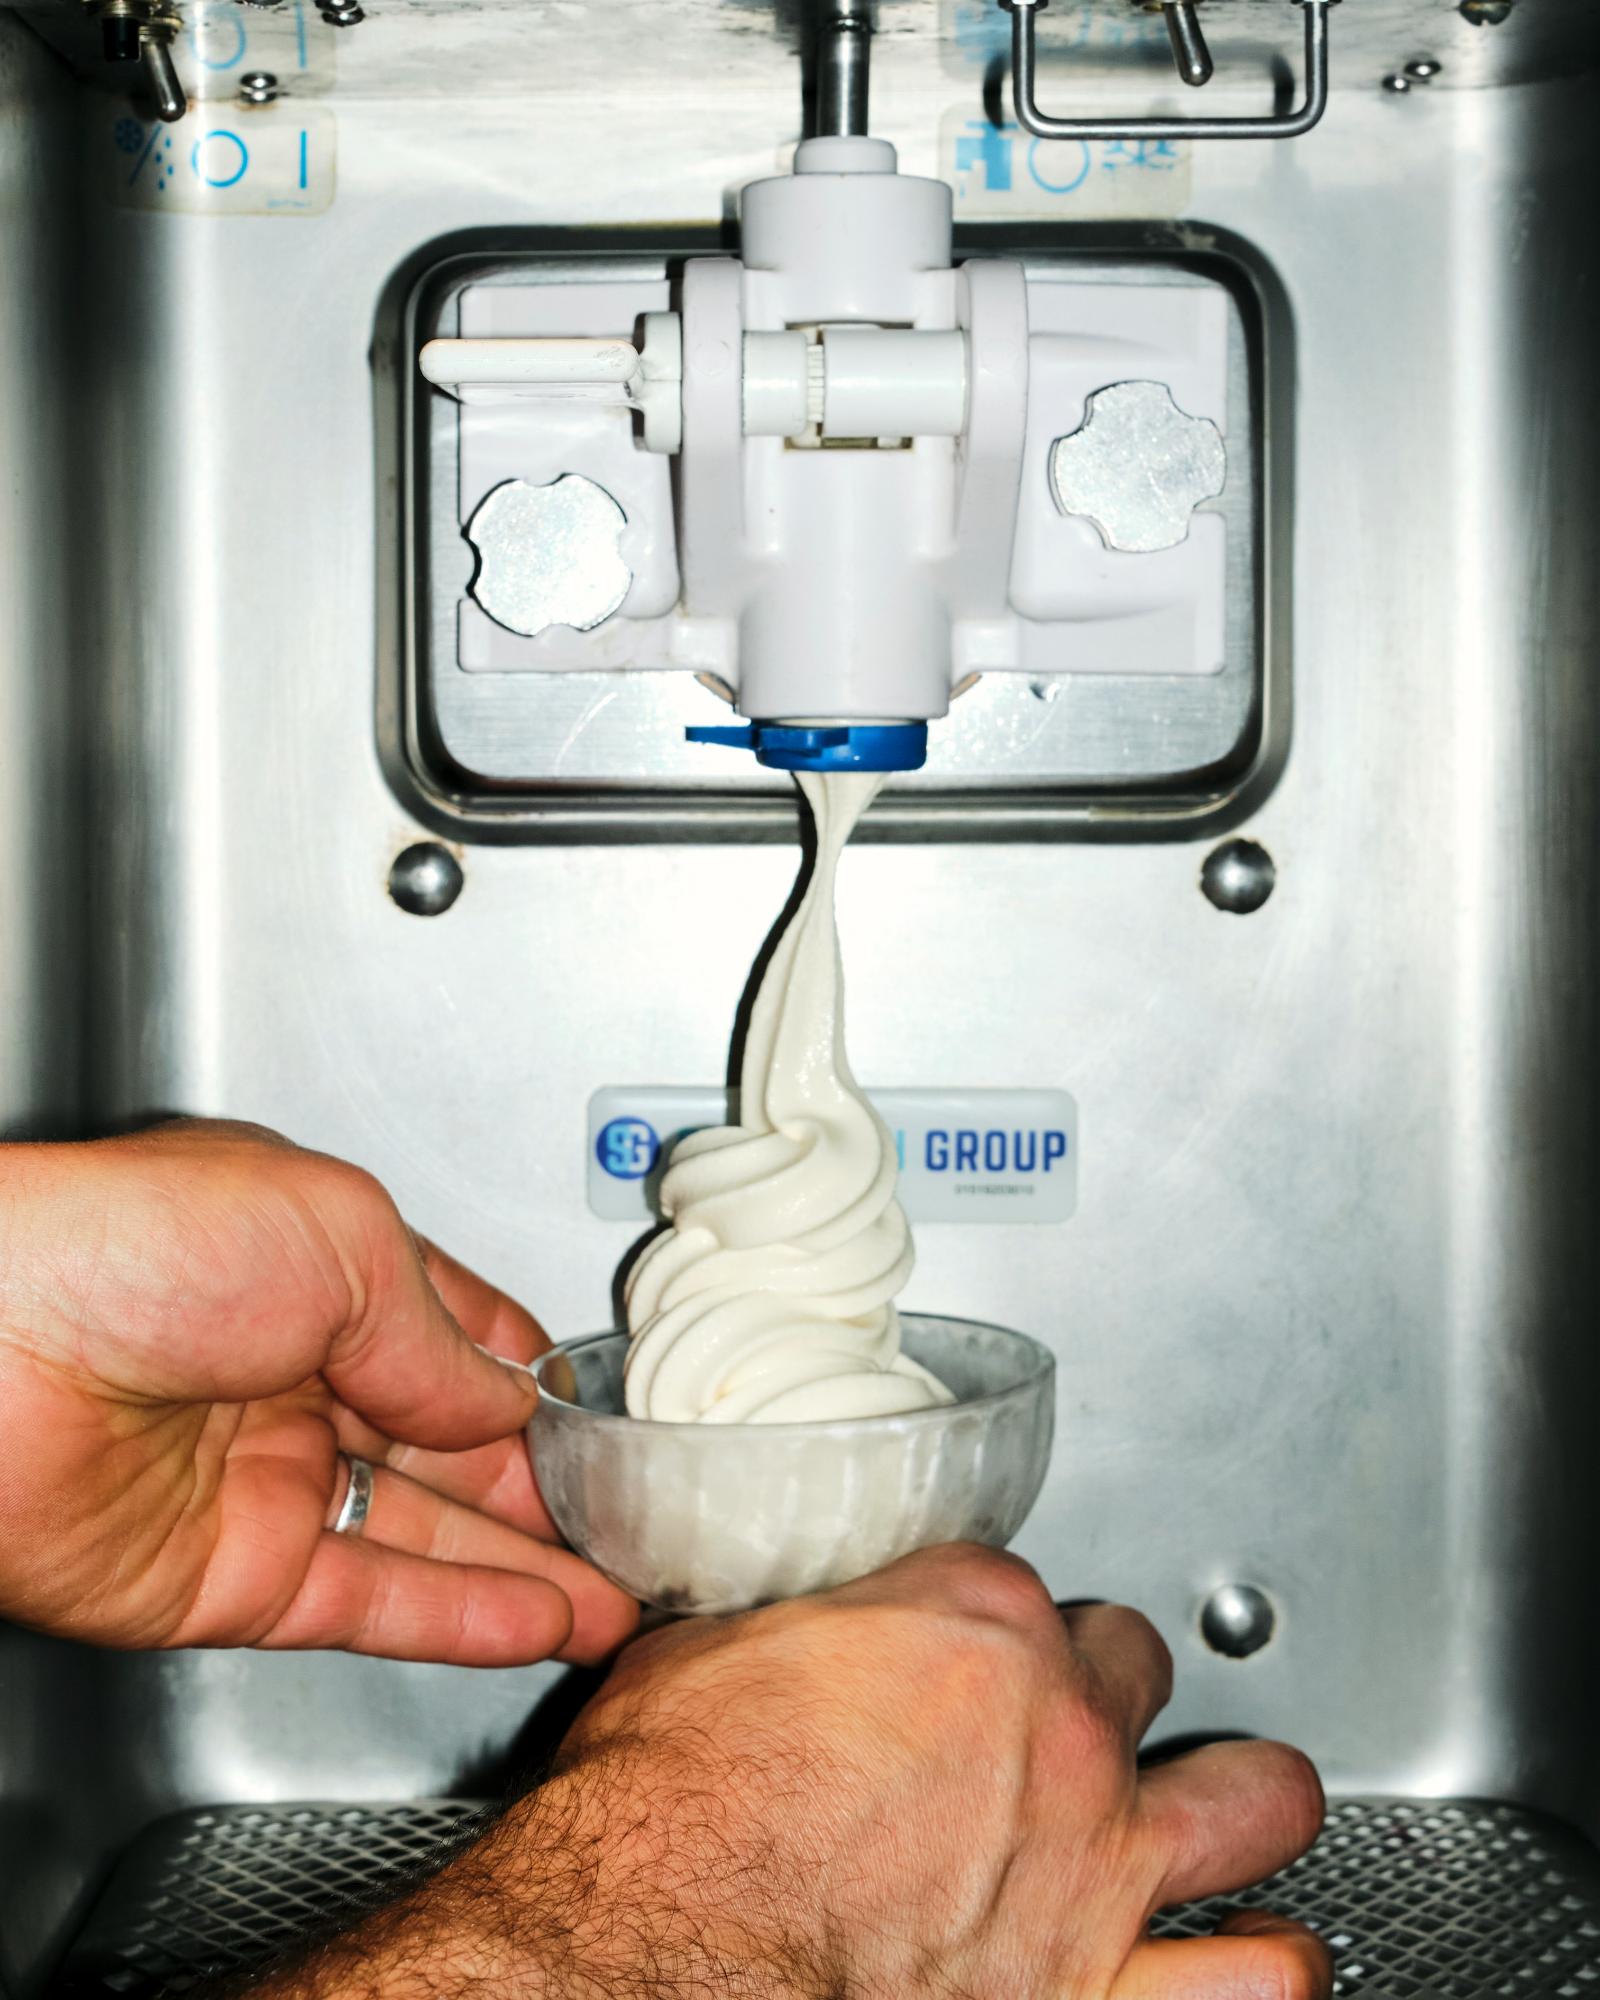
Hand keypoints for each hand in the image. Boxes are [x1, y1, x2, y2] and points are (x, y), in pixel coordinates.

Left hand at [0, 1120, 637, 1664]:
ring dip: (527, 1568)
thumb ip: (442, 1339)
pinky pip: (371, 1602)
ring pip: (426, 1535)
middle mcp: (294, 1375)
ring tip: (617, 1596)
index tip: (613, 1420)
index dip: (540, 1381)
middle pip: (451, 1446)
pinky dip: (463, 1616)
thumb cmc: (127, 1246)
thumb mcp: (341, 1239)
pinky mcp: (232, 1581)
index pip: (458, 1337)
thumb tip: (509, 1407)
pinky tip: (540, 1619)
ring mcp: (266, 1481)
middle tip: (634, 1523)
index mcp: (316, 1270)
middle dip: (547, 1486)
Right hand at [262, 1544, 1329, 1998]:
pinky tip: (1238, 1956)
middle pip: (1133, 1661)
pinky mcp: (1101, 1991)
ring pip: (1257, 1802)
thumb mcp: (696, 1661)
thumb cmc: (659, 1822)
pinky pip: (1254, 1983)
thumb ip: (780, 1632)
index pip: (1012, 1584)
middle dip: (1100, 1683)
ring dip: (1237, 1808)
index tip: (945, 1654)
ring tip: (1212, 1818)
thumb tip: (775, 1635)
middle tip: (1058, 1718)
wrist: (646, 1957)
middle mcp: (1056, 1726)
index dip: (975, 1622)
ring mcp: (1095, 1860)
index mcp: (966, 1621)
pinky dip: (1256, 1966)